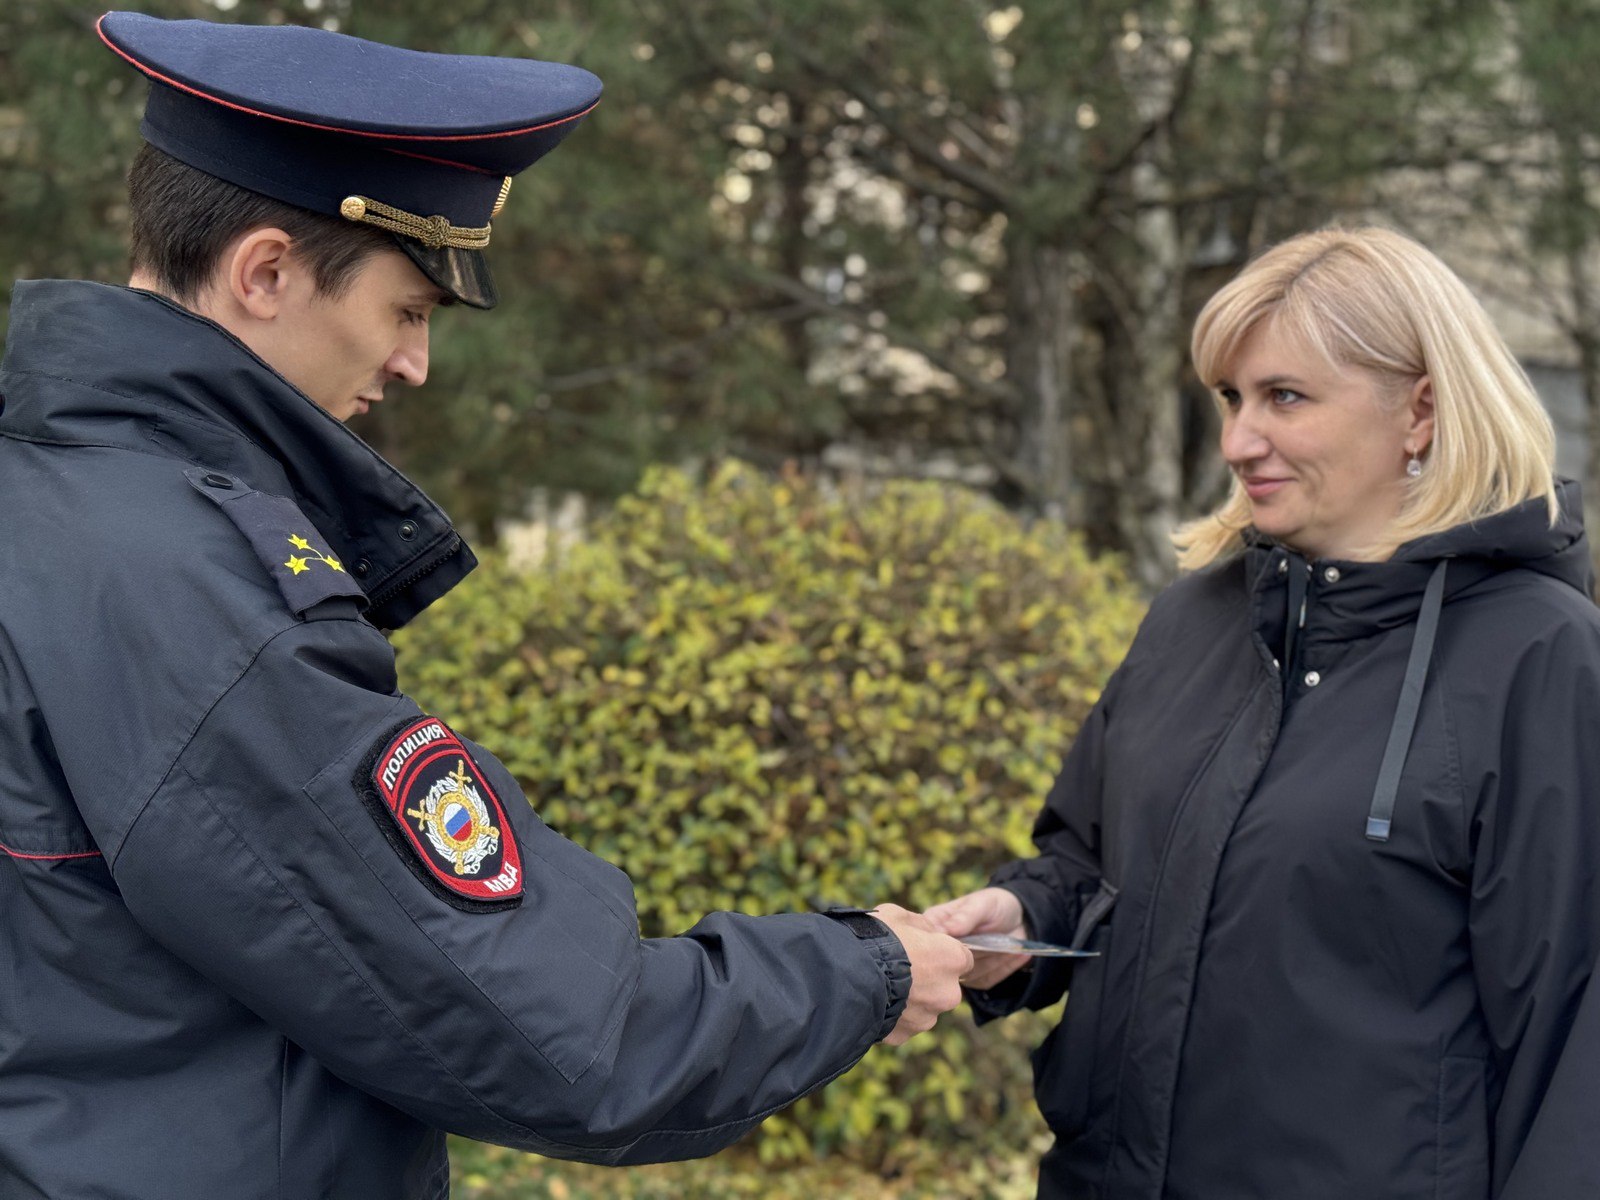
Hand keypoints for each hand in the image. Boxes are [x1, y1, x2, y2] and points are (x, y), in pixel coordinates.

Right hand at [869, 903, 974, 1044]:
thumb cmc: (875, 938)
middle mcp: (947, 993)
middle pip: (945, 987)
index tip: (926, 951)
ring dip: (910, 1000)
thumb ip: (922, 926)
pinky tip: (873, 1001)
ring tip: (882, 986)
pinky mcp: (905, 1035)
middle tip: (899, 969)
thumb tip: (928, 933)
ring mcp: (926, 1018)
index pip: (964, 959)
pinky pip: (902, 1024)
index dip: (944, 953)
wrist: (845, 974)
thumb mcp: (900, 916)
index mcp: (952, 960)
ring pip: (924, 1008)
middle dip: (929, 980)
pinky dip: (892, 1015)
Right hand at [924, 887, 1030, 990]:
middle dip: (973, 956)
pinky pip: (986, 981)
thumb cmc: (994, 905)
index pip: (927, 942)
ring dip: (993, 961)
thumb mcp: (982, 904)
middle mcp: (942, 950)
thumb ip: (965, 916)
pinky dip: (1004, 968)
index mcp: (935, 925)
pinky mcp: (975, 979)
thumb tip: (946, 930)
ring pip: (968, 975)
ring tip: (1009, 944)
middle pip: (946, 965)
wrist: (1020, 919)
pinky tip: (1017, 954)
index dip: (942, 946)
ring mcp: (958, 967)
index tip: (967, 940)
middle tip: (994, 943)